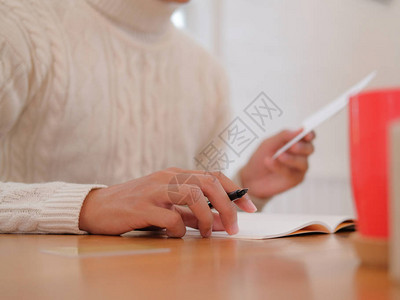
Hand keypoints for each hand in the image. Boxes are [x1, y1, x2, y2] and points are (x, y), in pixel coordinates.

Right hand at [79, 168, 256, 236]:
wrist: (99, 207)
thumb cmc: (137, 206)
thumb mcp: (168, 206)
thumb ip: (192, 213)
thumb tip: (219, 222)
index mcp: (176, 174)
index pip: (214, 176)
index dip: (236, 191)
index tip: (250, 207)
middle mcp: (168, 177)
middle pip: (209, 184)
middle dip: (227, 207)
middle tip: (234, 227)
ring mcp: (154, 190)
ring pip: (193, 195)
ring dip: (207, 218)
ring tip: (208, 234)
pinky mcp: (142, 206)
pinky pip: (170, 218)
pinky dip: (179, 230)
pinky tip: (175, 235)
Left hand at [240, 129, 314, 198]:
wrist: (251, 177)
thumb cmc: (261, 158)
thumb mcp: (269, 143)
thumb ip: (284, 136)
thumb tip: (301, 130)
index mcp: (295, 142)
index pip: (308, 136)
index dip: (310, 134)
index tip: (306, 134)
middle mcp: (300, 155)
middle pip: (310, 149)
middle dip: (302, 147)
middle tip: (292, 146)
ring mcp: (299, 168)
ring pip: (303, 162)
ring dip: (291, 158)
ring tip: (278, 156)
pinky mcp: (295, 179)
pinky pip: (291, 173)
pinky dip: (280, 167)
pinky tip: (270, 163)